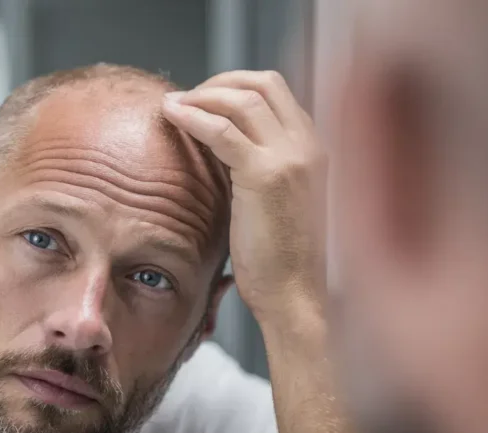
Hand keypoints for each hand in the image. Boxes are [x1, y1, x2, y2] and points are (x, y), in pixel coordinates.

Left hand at [162, 70, 325, 322]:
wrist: (295, 295)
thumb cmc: (281, 260)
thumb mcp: (277, 202)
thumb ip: (259, 168)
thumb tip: (221, 147)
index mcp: (315, 150)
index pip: (277, 92)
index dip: (237, 86)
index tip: (206, 98)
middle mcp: (309, 145)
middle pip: (262, 83)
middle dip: (220, 82)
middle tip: (188, 97)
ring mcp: (291, 157)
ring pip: (243, 99)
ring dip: (202, 95)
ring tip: (174, 106)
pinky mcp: (266, 175)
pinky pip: (223, 130)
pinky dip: (194, 116)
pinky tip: (173, 116)